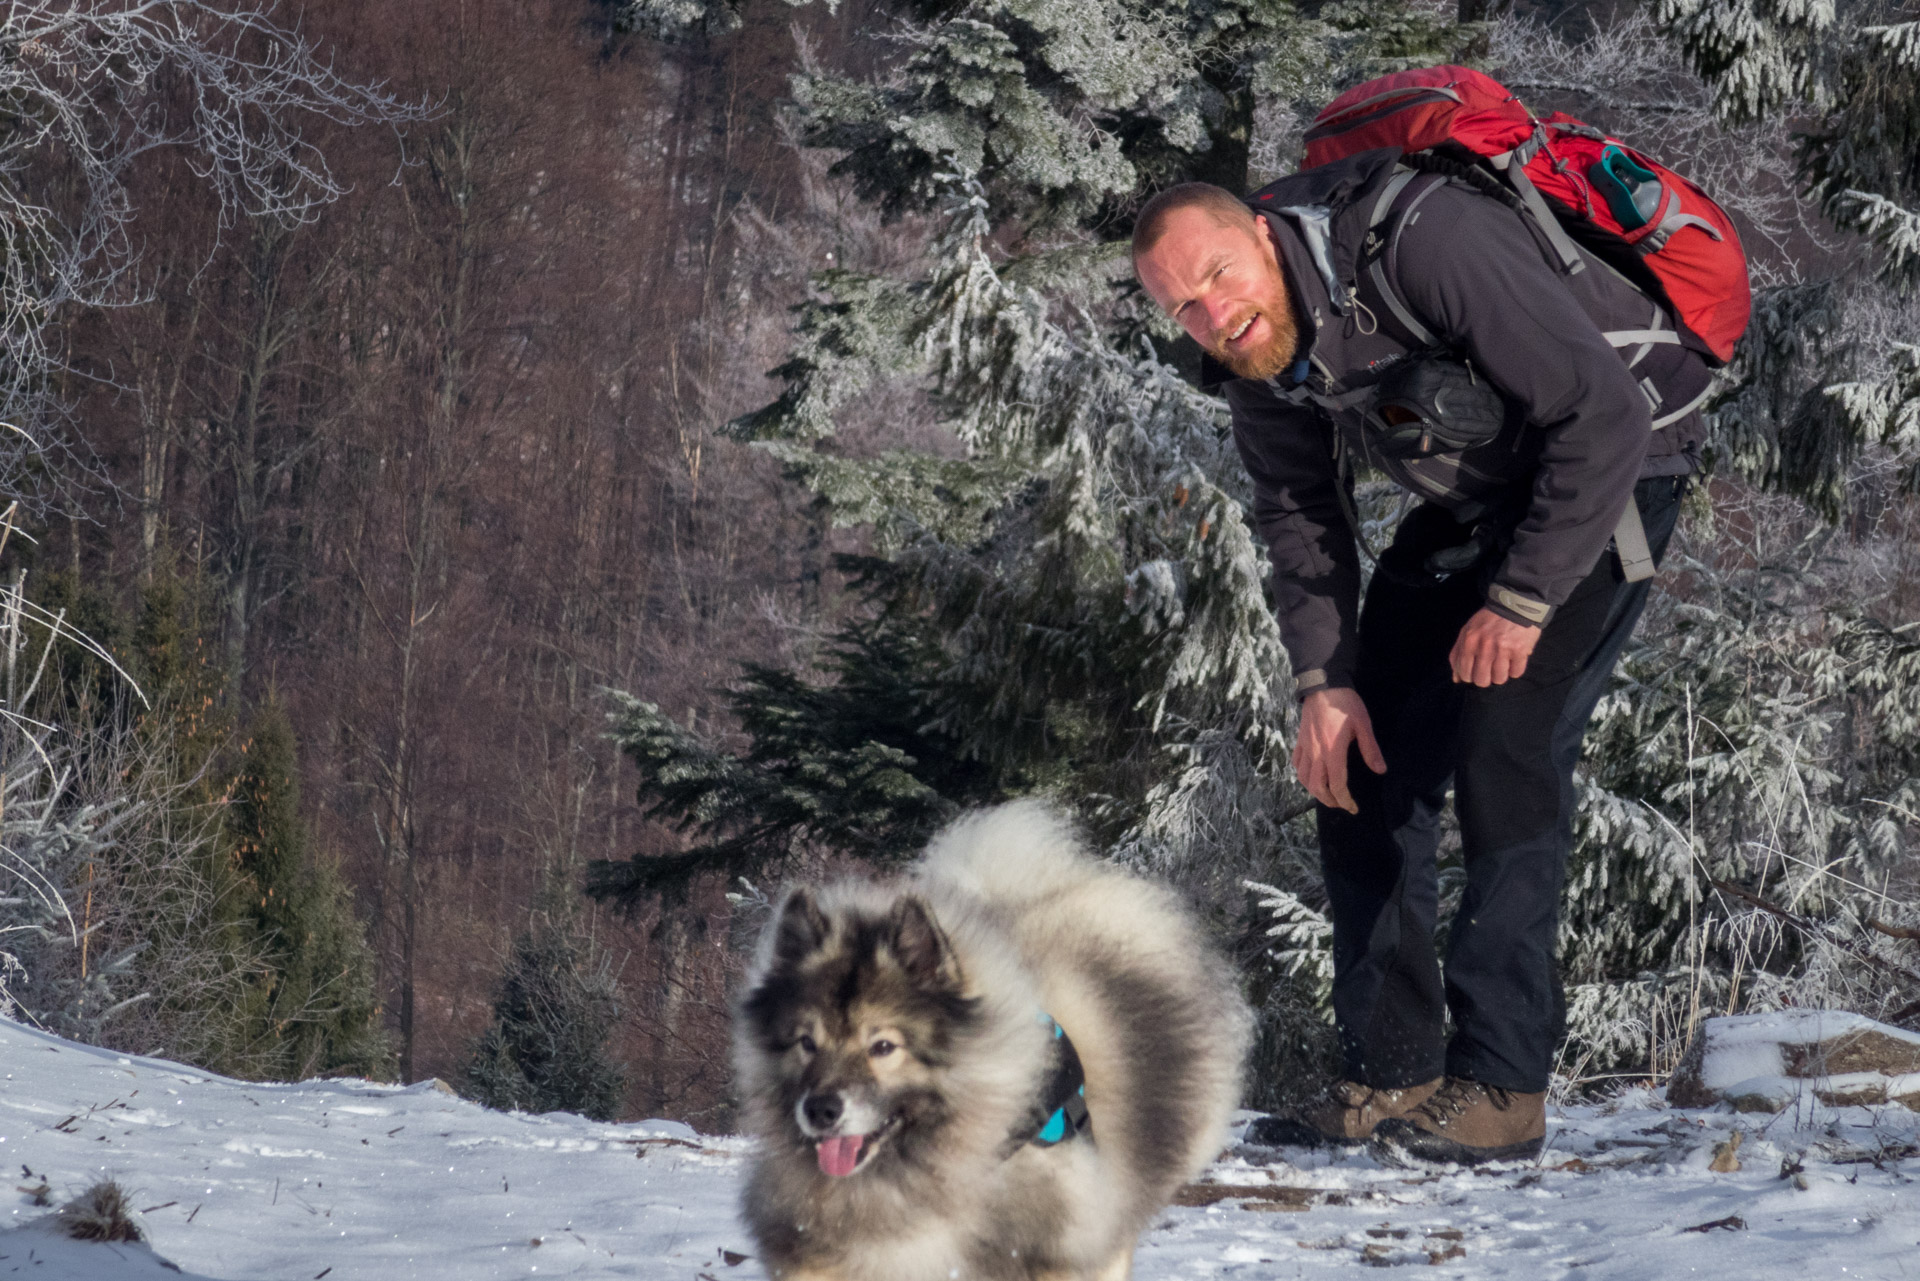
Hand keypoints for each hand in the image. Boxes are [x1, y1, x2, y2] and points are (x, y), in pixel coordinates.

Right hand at [1294, 687, 1387, 813]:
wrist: (1323, 684)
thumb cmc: (1345, 704)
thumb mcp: (1363, 724)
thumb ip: (1370, 749)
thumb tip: (1380, 771)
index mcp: (1332, 751)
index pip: (1336, 784)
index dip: (1344, 800)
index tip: (1353, 807)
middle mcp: (1316, 753)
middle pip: (1316, 787)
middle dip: (1329, 800)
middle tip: (1341, 804)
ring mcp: (1305, 747)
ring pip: (1303, 778)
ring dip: (1314, 791)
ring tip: (1326, 794)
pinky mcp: (1300, 740)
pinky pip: (1297, 763)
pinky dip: (1303, 775)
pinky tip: (1311, 775)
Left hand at [1449, 607, 1541, 686]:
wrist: (1513, 605)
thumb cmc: (1488, 620)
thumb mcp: (1467, 631)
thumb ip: (1458, 654)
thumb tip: (1456, 679)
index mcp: (1469, 642)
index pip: (1464, 673)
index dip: (1470, 677)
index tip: (1476, 671)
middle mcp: (1484, 647)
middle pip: (1482, 680)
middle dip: (1486, 678)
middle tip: (1490, 669)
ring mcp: (1503, 649)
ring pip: (1499, 679)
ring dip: (1501, 674)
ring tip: (1503, 663)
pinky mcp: (1520, 650)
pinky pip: (1516, 673)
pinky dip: (1515, 670)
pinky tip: (1513, 660)